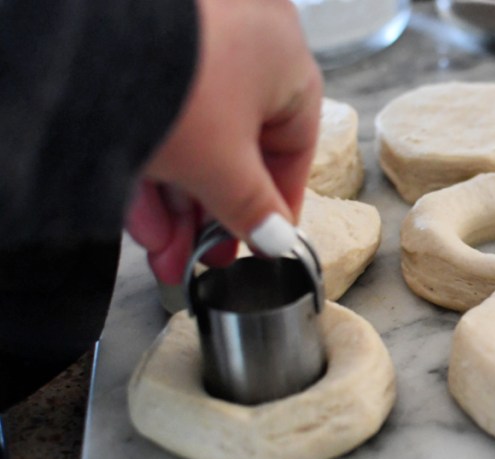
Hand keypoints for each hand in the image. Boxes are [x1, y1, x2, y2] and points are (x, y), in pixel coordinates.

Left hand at [126, 0, 321, 283]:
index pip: (294, 145)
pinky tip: (141, 221)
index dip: (277, 203)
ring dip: (179, 204)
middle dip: (213, 215)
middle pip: (238, 147)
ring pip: (195, 138)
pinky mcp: (137, 53)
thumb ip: (253, 209)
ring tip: (165, 254)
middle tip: (203, 257)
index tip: (262, 242)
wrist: (77, 42)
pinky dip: (153, 169)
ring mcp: (190, 45)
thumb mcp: (223, 166)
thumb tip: (276, 241)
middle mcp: (244, 42)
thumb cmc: (177, 88)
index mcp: (285, 59)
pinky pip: (157, 120)